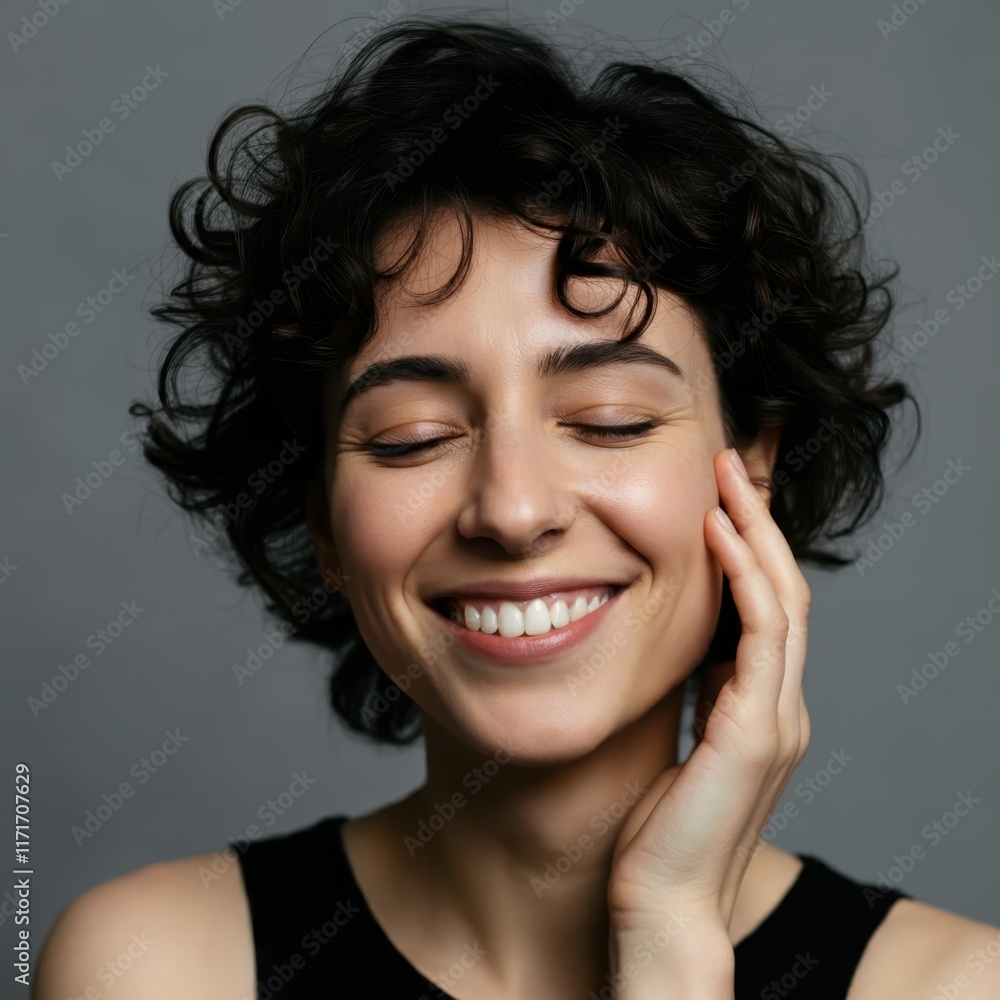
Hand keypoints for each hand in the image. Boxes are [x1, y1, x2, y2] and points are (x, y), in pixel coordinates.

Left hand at [606, 446, 811, 938]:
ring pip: (783, 599)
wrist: (662, 907)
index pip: (765, 604)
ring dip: (756, 531)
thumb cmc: (656, 830)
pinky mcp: (757, 732)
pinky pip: (763, 633)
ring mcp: (777, 717)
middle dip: (759, 521)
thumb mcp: (675, 739)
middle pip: (784, 588)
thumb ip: (687, 692)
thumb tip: (669, 640)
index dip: (750, 545)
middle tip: (732, 462)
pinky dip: (745, 575)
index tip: (722, 493)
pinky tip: (718, 531)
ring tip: (728, 476)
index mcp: (760, 705)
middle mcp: (781, 705)